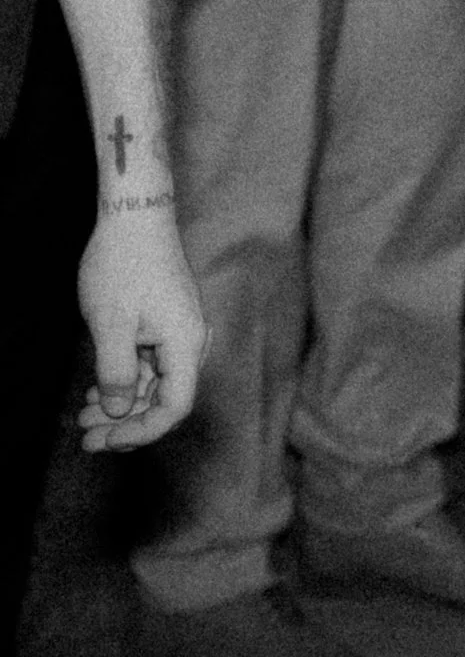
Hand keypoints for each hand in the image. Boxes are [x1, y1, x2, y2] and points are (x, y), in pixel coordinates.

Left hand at [76, 204, 205, 452]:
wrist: (135, 215)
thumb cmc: (122, 265)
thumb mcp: (110, 325)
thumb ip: (116, 373)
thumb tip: (121, 410)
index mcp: (185, 343)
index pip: (175, 406)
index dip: (141, 431)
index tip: (105, 440)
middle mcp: (190, 340)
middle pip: (165, 398)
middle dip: (125, 423)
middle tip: (84, 439)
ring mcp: (179, 330)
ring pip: (156, 383)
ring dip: (121, 404)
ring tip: (83, 418)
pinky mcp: (167, 322)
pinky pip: (152, 364)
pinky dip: (125, 381)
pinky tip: (97, 391)